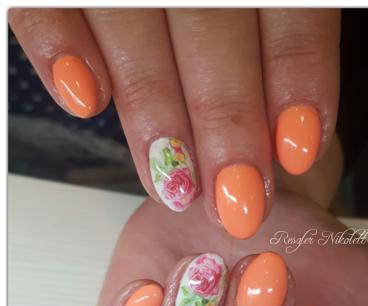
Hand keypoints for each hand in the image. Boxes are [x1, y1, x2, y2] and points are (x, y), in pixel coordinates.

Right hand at [9, 8, 340, 237]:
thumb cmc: (214, 4)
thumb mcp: (251, 12)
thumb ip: (273, 49)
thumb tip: (282, 137)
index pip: (290, 8)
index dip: (298, 79)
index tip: (299, 150)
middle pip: (212, 31)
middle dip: (227, 125)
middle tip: (236, 201)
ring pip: (133, 25)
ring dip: (155, 112)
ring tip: (173, 188)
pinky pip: (46, 3)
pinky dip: (59, 47)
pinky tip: (84, 101)